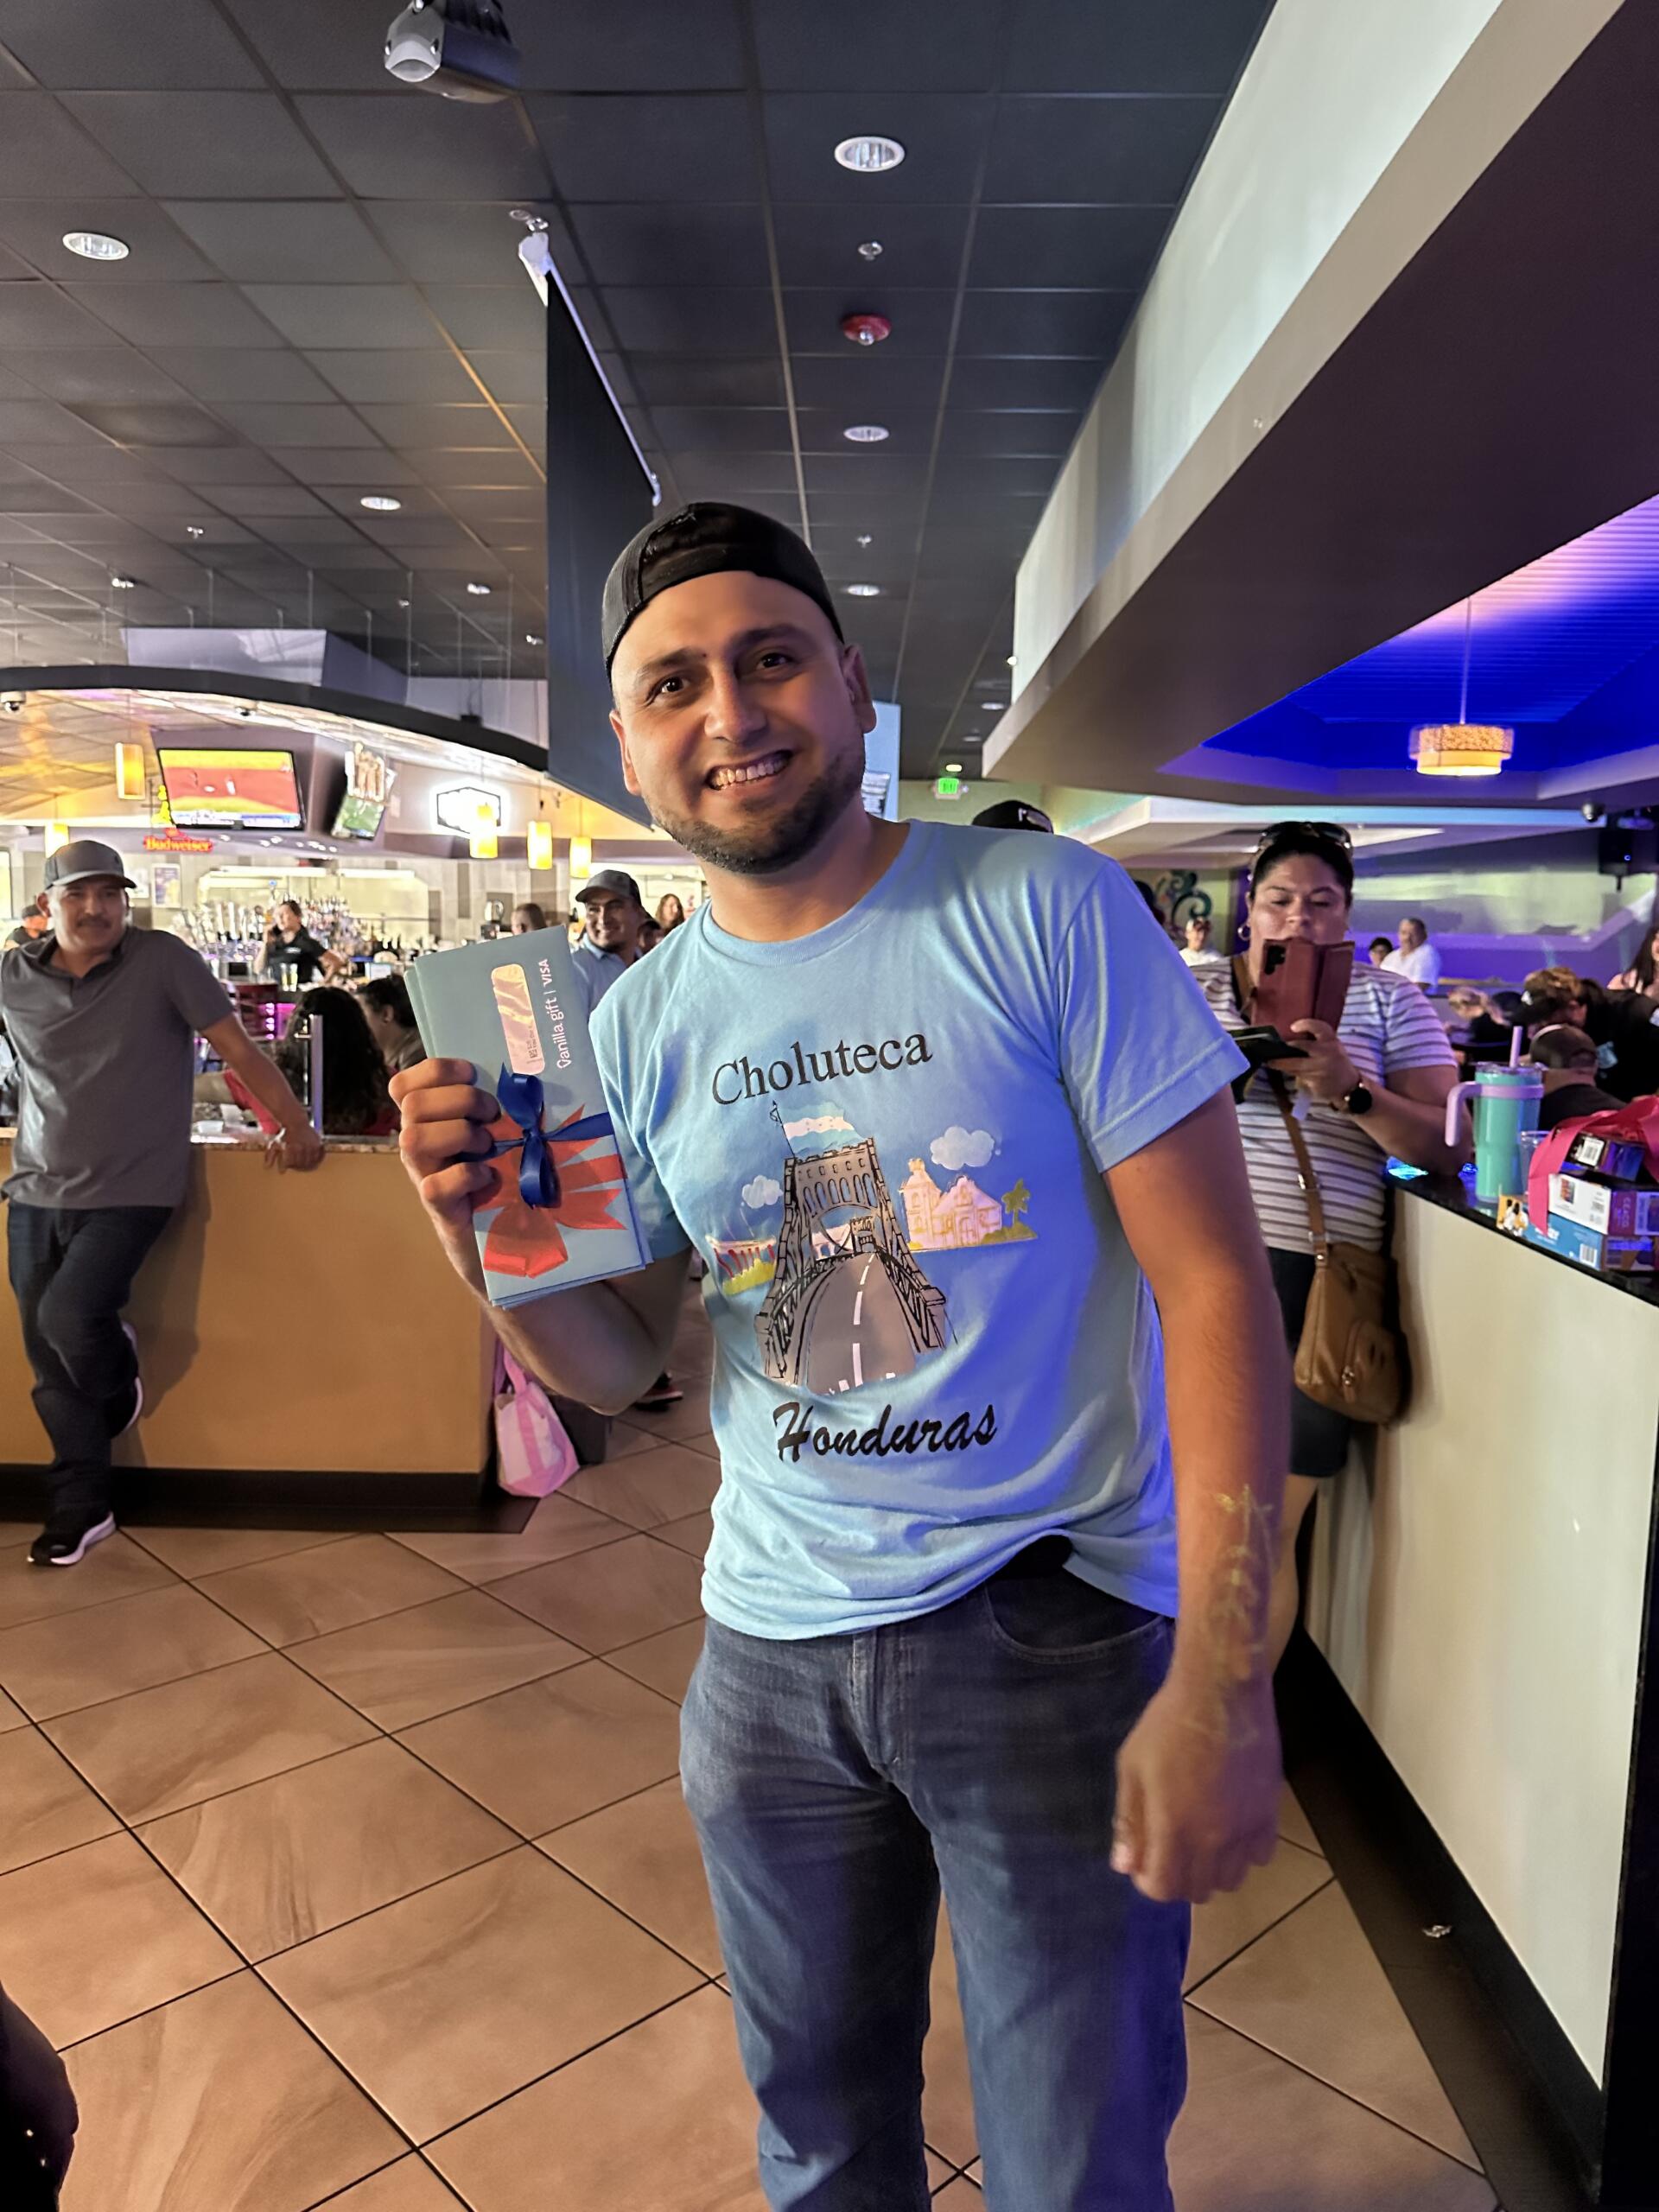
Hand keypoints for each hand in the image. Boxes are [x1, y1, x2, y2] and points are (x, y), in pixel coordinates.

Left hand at [265, 1122, 324, 1173]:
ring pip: (310, 1164)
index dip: (285, 1167)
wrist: (297, 1123)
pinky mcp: (319, 1145)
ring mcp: (312, 1146)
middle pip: (300, 1165)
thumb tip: (266, 1167)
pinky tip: (311, 1161)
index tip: (282, 1168)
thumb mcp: (275, 1144)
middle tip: (292, 1166)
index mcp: (292, 1147)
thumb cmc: (285, 1135)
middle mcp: (303, 1147)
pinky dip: (315, 1161)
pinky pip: (319, 1158)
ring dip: (305, 1166)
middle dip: (295, 1167)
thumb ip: (270, 1156)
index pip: (290, 1164)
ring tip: (300, 1165)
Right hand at [391, 1057, 498, 1279]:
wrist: (508, 1242)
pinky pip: (435, 1185)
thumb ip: (494, 1108)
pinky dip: (465, 1175)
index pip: (403, 1085)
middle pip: (412, 1105)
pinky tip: (488, 1178)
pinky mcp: (441, 1210)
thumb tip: (523, 1076)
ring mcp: (425, 1178)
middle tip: (491, 1115)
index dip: (434, 1071)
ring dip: (458, 1134)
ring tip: (487, 1146)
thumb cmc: (505, 1178)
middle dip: (459, 1100)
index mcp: (430, 1123)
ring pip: (412, 1139)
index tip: (471, 1073)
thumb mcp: (498, 1135)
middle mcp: (420, 1148)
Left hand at [1112, 1671, 1281, 1902]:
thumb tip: (1124, 1866)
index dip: (1150, 1882)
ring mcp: (1245, 1829)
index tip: (1145, 1862)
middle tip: (1170, 1849)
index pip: (1164, 1888)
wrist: (1221, 1690)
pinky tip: (1231, 1828)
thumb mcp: (1132, 1765)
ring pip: (1231, 1880)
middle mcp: (1213, 1839)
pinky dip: (1244, 1854)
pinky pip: (1261, 1857)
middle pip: (1198, 1891)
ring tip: (1200, 1840)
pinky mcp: (1270, 1813)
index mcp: (1173, 1827)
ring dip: (1211, 1870)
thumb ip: (1128, 1820)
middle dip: (1179, 1879)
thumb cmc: (1167, 1723)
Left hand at [1273, 1018, 1359, 1104]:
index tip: (1293, 1027)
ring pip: (1294, 1063)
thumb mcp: (1332, 1048)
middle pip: (1300, 1046)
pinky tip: (1284, 1071)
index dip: (1305, 1024)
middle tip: (1272, 1049)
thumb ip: (1316, 1042)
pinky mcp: (1315, 1081)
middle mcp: (1327, 1052)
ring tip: (1271, 1062)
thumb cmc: (1336, 1064)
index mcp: (1332, 1041)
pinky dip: (1289, 1073)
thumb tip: (1290, 1040)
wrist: (1349, 1086)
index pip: (1319, 1027)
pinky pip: (1297, 1075)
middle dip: (1284, 1049)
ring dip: (1279, 1063)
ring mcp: (1321, 1067)